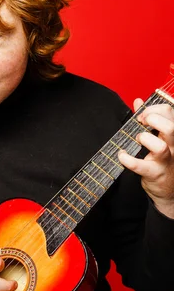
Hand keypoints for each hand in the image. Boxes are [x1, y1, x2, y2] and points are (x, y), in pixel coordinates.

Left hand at [118, 99, 173, 217]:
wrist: (168, 189)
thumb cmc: (162, 158)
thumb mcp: (159, 136)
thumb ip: (149, 117)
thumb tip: (138, 101)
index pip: (170, 111)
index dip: (153, 108)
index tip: (142, 114)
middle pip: (170, 127)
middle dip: (152, 119)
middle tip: (140, 122)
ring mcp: (166, 161)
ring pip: (160, 147)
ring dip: (144, 139)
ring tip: (138, 140)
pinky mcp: (155, 174)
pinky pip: (141, 166)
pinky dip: (128, 160)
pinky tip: (121, 155)